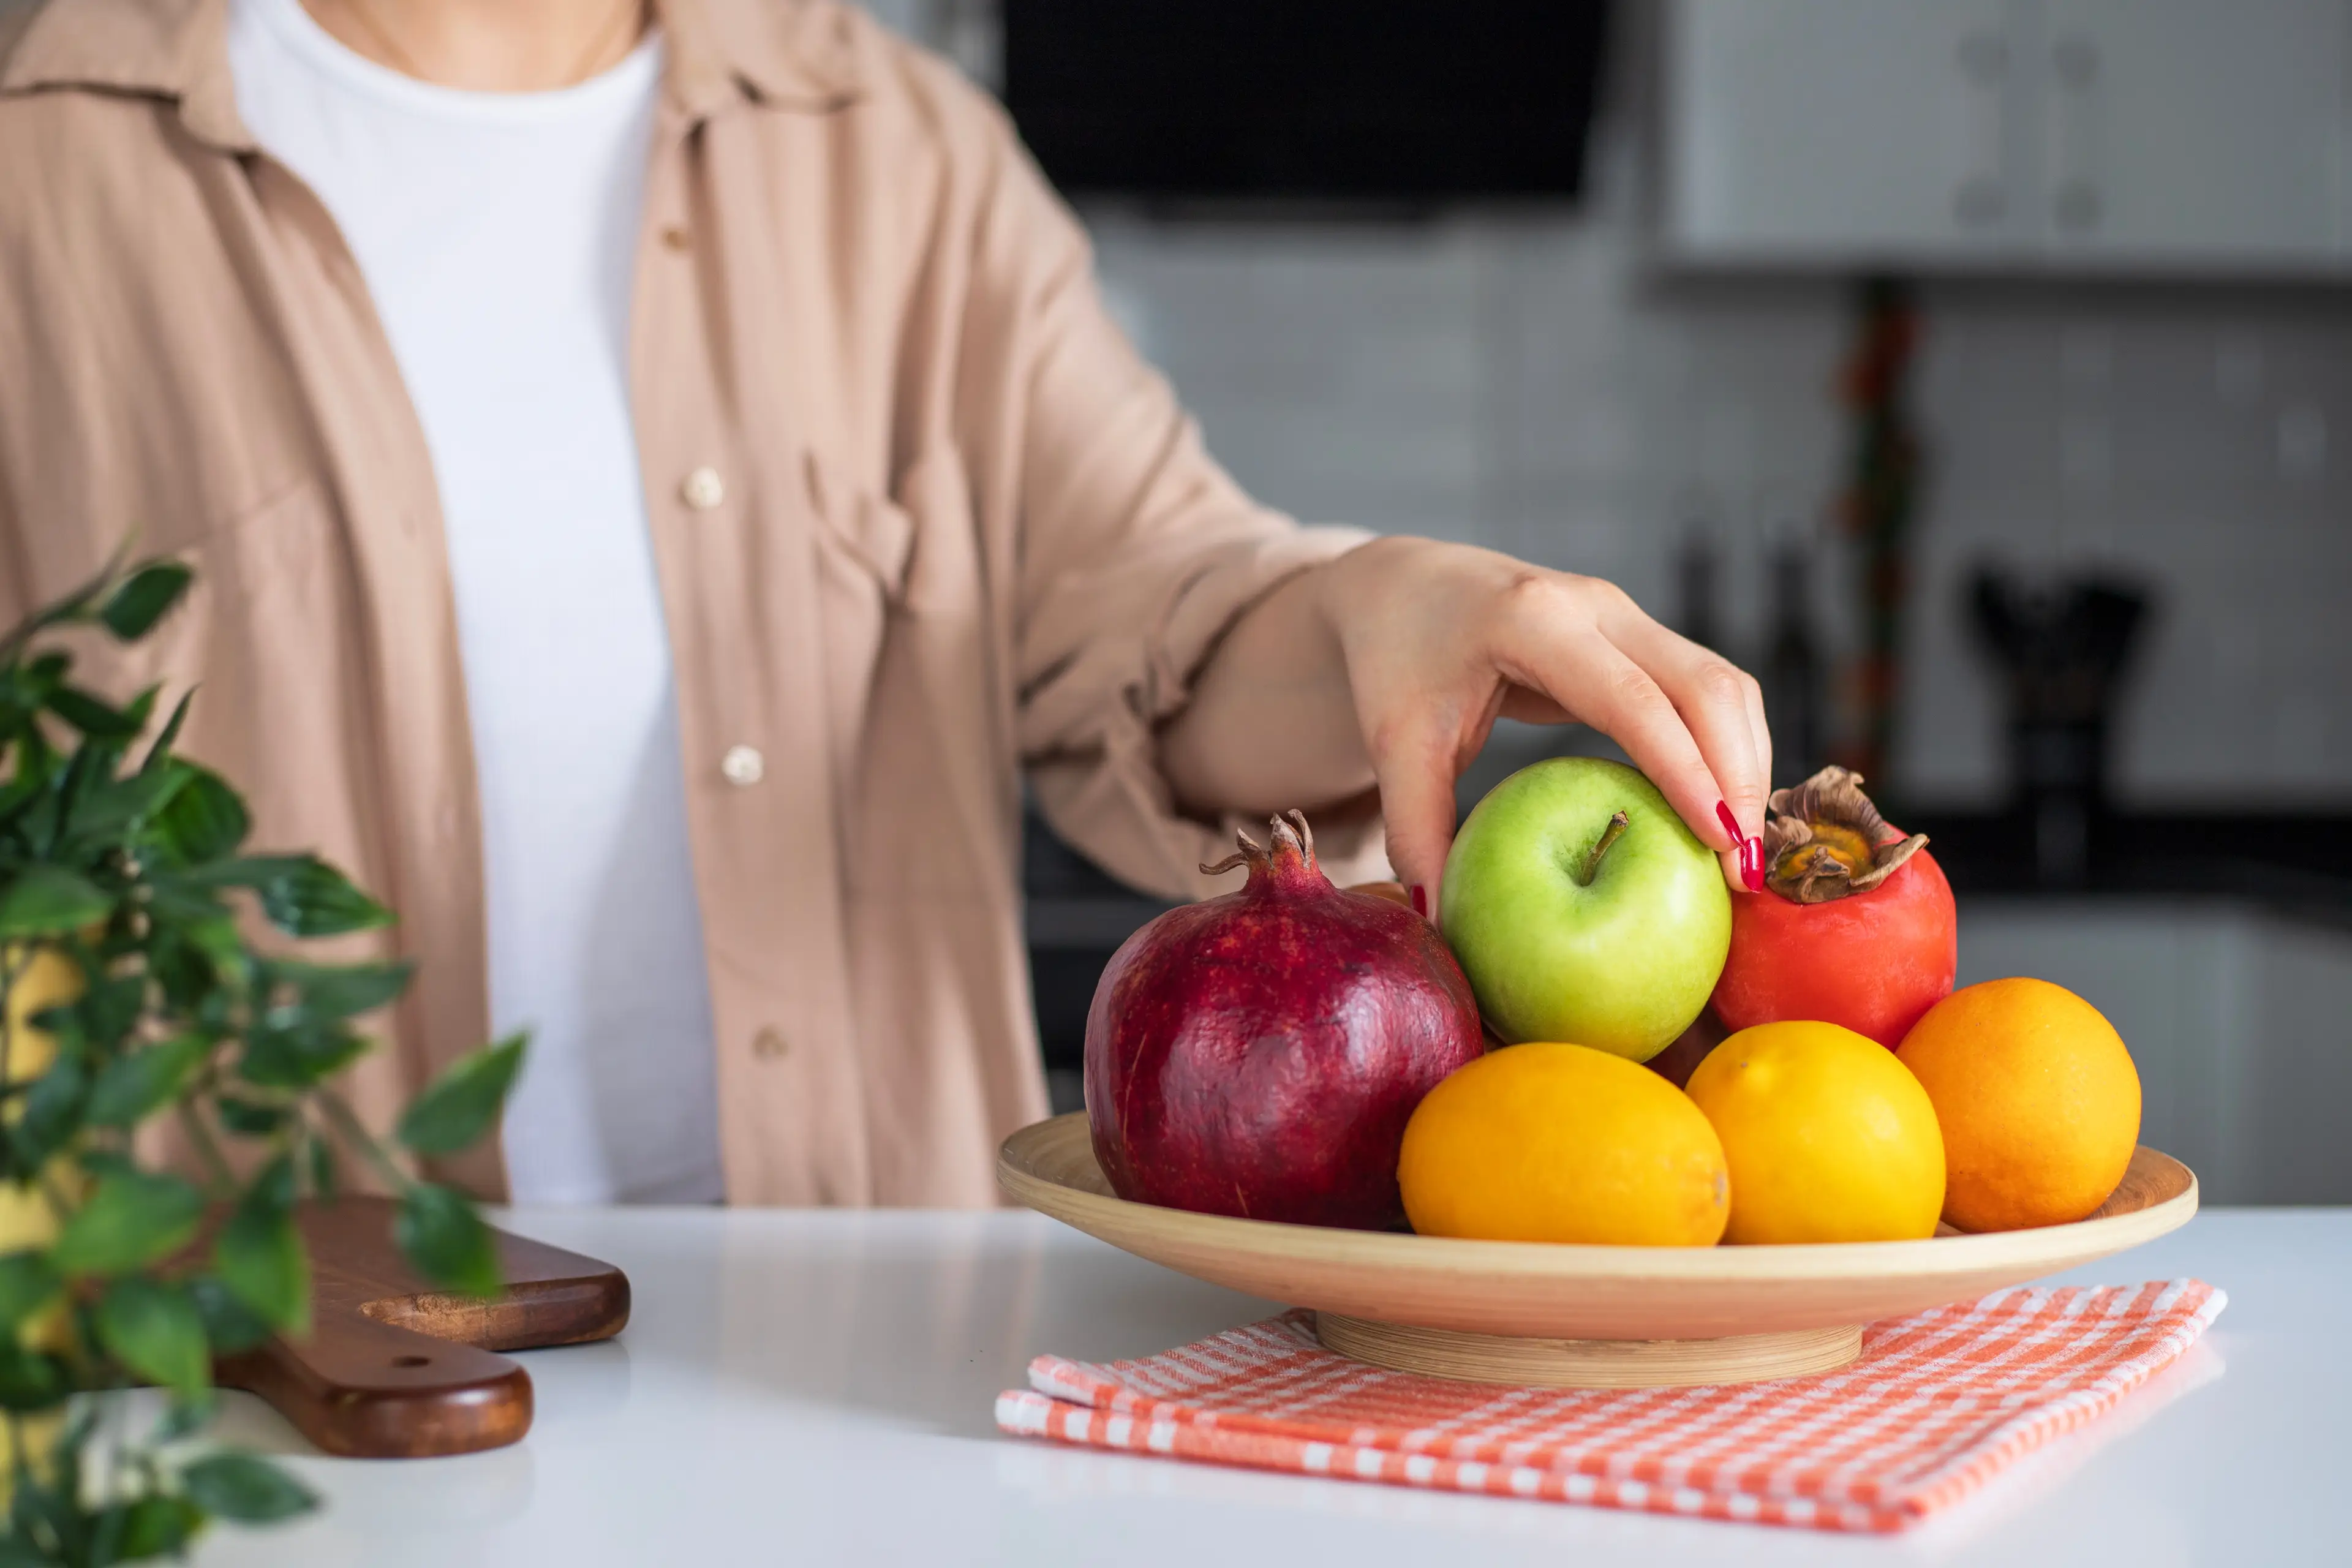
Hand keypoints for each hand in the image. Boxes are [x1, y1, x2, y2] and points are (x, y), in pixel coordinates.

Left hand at [1163, 537, 1770, 906]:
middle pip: (1706, 685)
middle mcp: (1596, 606)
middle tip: (1747, 874)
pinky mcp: (1641, 637)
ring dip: (1747, 767)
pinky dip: (1729, 751)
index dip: (1685, 769)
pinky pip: (1709, 692)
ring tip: (1744, 860)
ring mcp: (1627, 616)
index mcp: (1532, 620)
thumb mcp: (1396, 742)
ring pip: (1724, 685)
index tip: (1721, 843)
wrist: (1405, 587)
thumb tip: (1438, 920)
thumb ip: (1414, 828)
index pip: (1631, 699)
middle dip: (1740, 777)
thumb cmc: (1397, 661)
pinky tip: (1724, 818)